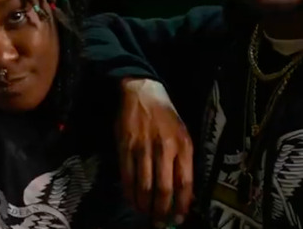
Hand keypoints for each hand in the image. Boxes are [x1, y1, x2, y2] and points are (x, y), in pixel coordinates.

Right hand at [117, 78, 192, 226]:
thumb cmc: (166, 117)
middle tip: (159, 223)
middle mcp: (165, 148)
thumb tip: (183, 194)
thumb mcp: (183, 136)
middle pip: (164, 188)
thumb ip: (183, 162)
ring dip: (144, 205)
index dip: (181, 205)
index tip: (178, 219)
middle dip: (161, 211)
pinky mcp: (125, 146)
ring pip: (144, 185)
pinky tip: (132, 200)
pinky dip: (129, 192)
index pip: (185, 183)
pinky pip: (127, 176)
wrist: (142, 93)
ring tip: (145, 214)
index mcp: (183, 146)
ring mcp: (143, 147)